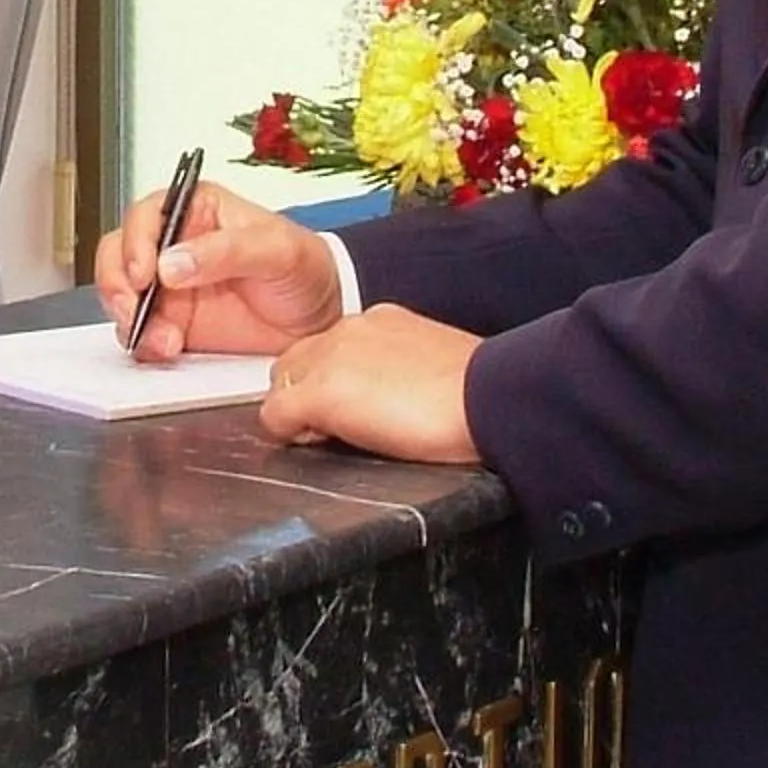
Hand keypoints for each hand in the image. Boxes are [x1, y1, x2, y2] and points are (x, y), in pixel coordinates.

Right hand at [95, 180, 343, 360]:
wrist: (321, 320)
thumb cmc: (305, 269)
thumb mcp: (277, 250)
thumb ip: (226, 251)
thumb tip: (171, 263)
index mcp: (195, 211)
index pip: (146, 216)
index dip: (135, 242)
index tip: (143, 273)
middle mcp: (173, 246)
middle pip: (119, 255)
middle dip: (117, 283)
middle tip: (134, 308)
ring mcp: (169, 289)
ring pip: (122, 297)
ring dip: (130, 319)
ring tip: (163, 339)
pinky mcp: (172, 325)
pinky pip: (140, 333)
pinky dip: (144, 343)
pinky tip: (167, 348)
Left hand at [260, 306, 483, 466]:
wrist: (492, 397)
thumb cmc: (478, 396)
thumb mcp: (431, 368)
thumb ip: (396, 372)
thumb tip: (384, 400)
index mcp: (379, 322)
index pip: (326, 348)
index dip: (326, 382)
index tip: (345, 409)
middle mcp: (350, 329)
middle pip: (294, 362)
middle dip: (304, 395)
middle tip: (333, 430)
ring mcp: (332, 357)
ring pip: (282, 385)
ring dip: (297, 413)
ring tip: (332, 438)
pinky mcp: (323, 391)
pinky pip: (276, 416)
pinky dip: (289, 434)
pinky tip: (321, 444)